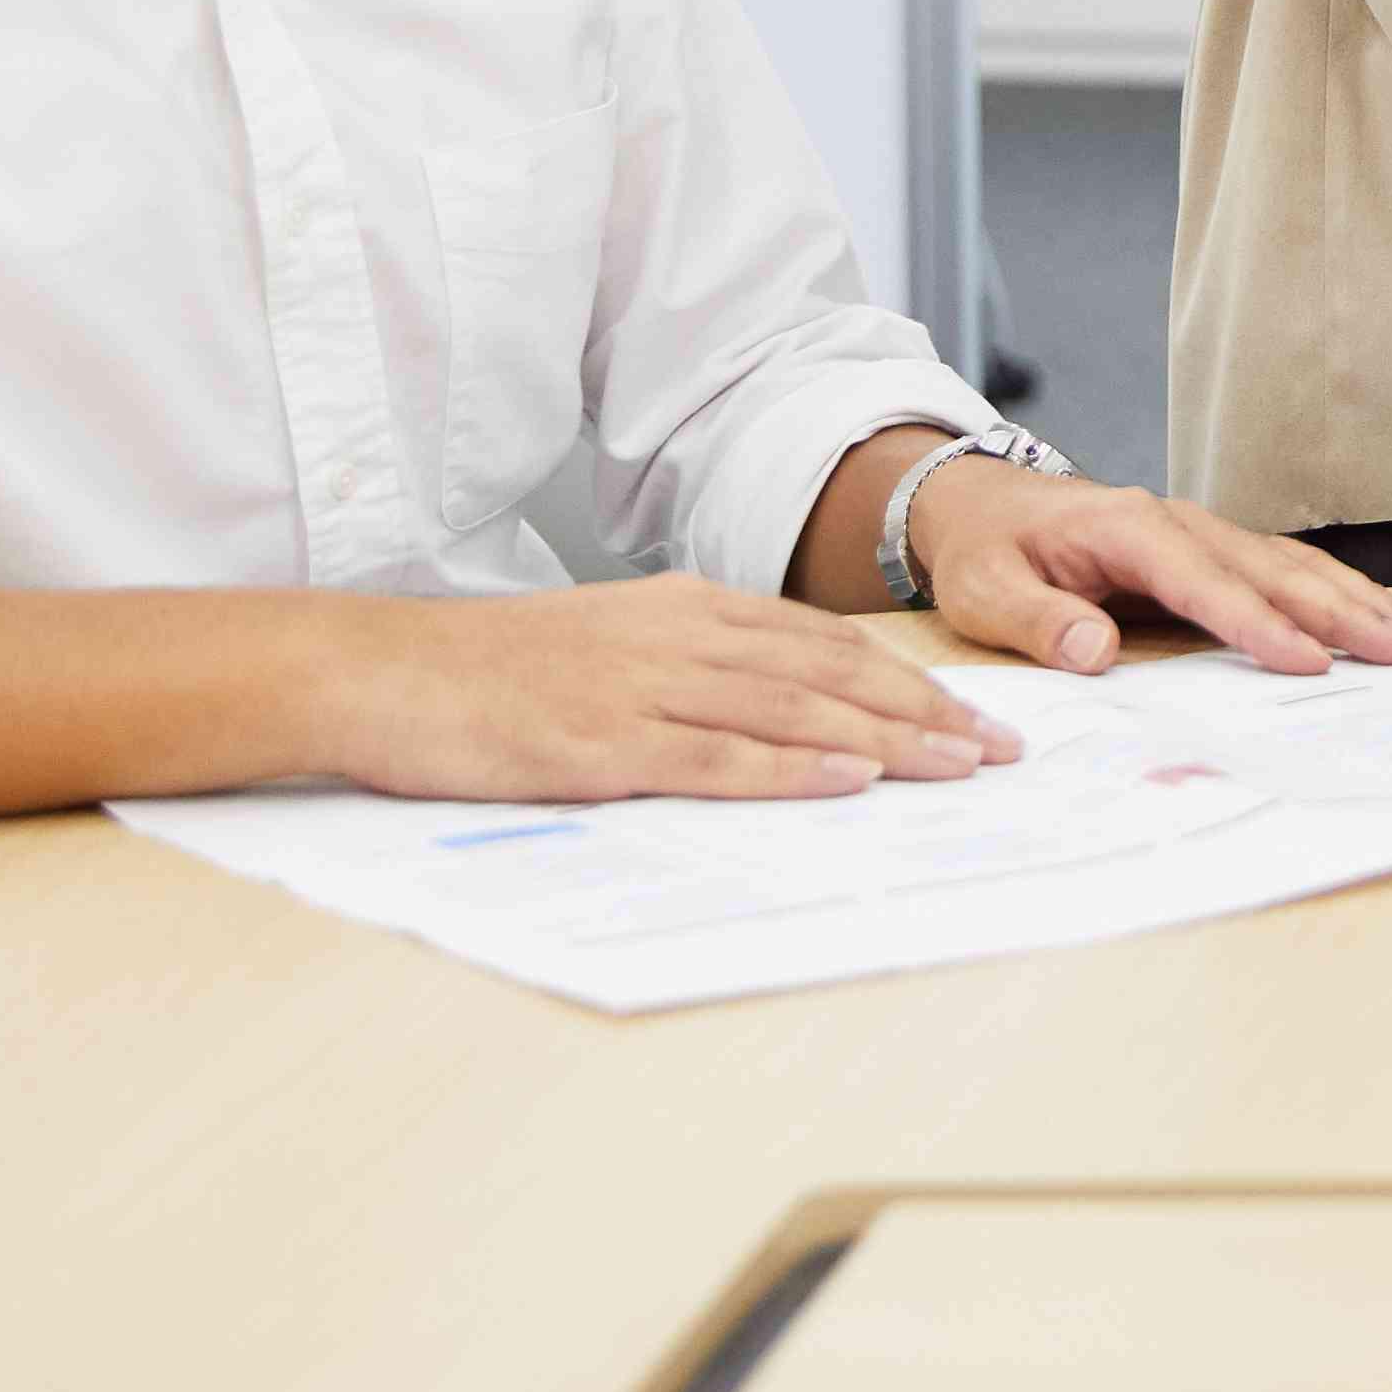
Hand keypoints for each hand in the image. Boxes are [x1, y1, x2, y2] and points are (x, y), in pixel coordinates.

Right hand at [326, 575, 1012, 804]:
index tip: (976, 714)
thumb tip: (774, 706)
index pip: (826, 644)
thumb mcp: (610, 640)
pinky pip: (716, 758)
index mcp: (686, 609)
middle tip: (1003, 748)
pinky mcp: (603, 744)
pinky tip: (848, 782)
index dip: (911, 678)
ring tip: (958, 767)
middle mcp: (681, 639)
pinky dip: (790, 771)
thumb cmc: (494, 670)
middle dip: (929, 712)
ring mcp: (644, 689)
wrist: (388, 671)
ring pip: (793, 713)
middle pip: (832, 674)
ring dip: (887, 742)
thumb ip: (691, 662)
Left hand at [916, 467, 1391, 678]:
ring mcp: (1201, 534)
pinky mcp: (1210, 551)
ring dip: (1358, 601)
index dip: (1258, 624)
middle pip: (1274, 570)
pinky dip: (1337, 592)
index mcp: (1130, 530)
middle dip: (1345, 612)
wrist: (983, 503)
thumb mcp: (988, 590)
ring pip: (1293, 566)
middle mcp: (1180, 524)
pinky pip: (1283, 570)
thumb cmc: (988, 551)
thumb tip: (1093, 651)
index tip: (1308, 662)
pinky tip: (1378, 615)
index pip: (1206, 583)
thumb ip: (1038, 620)